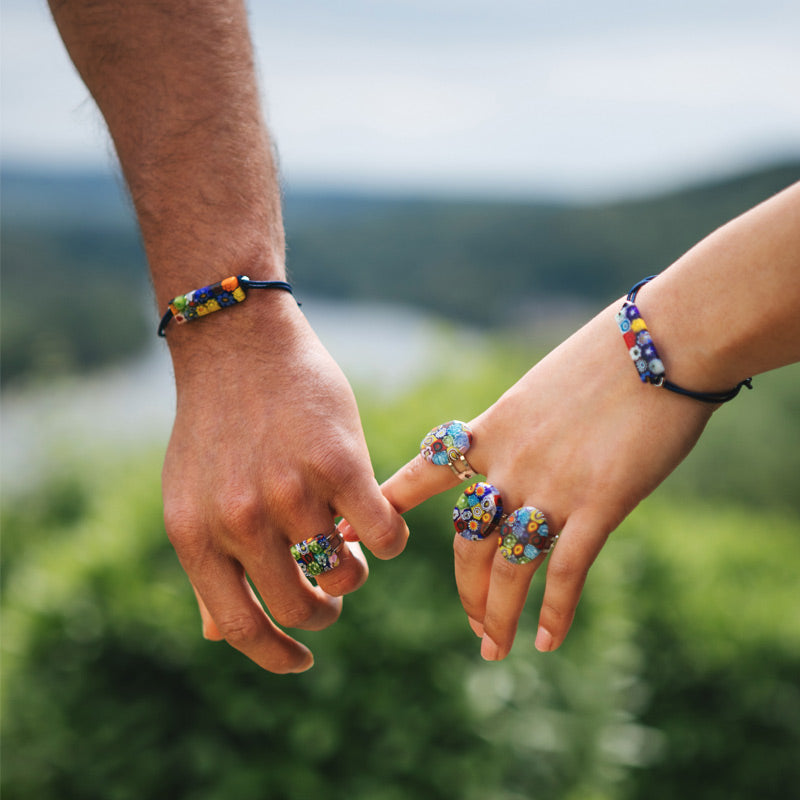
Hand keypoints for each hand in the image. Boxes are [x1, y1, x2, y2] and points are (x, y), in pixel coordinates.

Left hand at [162, 295, 408, 672]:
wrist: (238, 344)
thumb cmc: (218, 426)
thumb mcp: (191, 497)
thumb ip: (208, 564)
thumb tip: (218, 635)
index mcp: (196, 535)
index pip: (238, 628)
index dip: (275, 656)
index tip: (301, 660)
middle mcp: (240, 521)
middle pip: (299, 607)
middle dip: (324, 611)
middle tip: (332, 594)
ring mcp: (291, 492)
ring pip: (346, 572)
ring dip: (355, 571)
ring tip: (349, 548)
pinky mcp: (340, 463)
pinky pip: (383, 535)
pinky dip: (389, 540)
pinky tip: (381, 524)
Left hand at [377, 300, 713, 659]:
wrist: (660, 342)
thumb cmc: (605, 359)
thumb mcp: (541, 389)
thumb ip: (519, 430)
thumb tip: (515, 450)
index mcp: (490, 432)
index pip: (421, 475)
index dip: (385, 508)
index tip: (348, 533)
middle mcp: (510, 465)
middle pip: (469, 544)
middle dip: (468, 592)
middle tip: (474, 625)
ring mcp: (552, 486)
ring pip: (509, 568)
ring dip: (498, 615)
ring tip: (494, 649)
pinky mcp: (601, 502)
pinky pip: (566, 569)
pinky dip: (554, 611)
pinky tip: (546, 642)